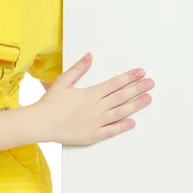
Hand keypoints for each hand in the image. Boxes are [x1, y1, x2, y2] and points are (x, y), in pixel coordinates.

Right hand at [33, 53, 154, 145]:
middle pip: (121, 96)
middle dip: (138, 88)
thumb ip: (79, 69)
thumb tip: (90, 56)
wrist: (41, 123)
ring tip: (148, 99)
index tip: (141, 72)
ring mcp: (95, 122)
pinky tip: (133, 122)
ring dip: (135, 105)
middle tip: (151, 83)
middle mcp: (96, 107)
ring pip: (120, 112)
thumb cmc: (50, 103)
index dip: (129, 77)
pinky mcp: (92, 136)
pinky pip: (111, 131)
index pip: (115, 83)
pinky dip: (122, 126)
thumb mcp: (64, 81)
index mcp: (90, 94)